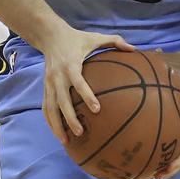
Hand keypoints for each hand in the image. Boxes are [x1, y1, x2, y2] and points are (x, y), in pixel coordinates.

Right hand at [40, 24, 134, 143]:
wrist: (50, 36)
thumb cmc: (76, 38)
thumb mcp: (95, 37)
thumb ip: (114, 41)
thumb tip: (134, 49)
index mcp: (71, 64)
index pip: (78, 82)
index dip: (87, 96)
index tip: (97, 110)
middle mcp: (58, 76)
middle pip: (62, 101)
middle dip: (69, 118)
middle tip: (80, 132)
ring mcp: (49, 83)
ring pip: (50, 108)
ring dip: (57, 126)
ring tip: (66, 142)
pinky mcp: (45, 87)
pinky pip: (45, 107)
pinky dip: (50, 121)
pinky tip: (58, 133)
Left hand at [158, 83, 179, 178]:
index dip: (177, 162)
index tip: (167, 168)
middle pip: (176, 165)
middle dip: (164, 172)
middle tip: (150, 177)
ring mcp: (179, 151)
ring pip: (168, 166)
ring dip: (155, 172)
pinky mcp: (172, 150)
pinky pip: (163, 159)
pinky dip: (152, 165)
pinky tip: (137, 169)